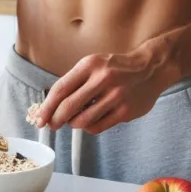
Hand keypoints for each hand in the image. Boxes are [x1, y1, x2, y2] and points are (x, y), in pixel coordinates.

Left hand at [35, 52, 165, 134]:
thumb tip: (53, 104)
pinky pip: (98, 127)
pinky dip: (89, 127)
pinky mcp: (125, 111)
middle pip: (69, 107)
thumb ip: (75, 81)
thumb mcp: (94, 64)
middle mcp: (102, 79)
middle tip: (52, 125)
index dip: (47, 106)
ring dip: (74, 124)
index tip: (40, 117)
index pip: (61, 89)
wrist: (150, 68)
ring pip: (83, 120)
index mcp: (90, 65)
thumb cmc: (116, 67)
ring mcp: (115, 96)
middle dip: (56, 119)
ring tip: (75, 120)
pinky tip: (91, 121)